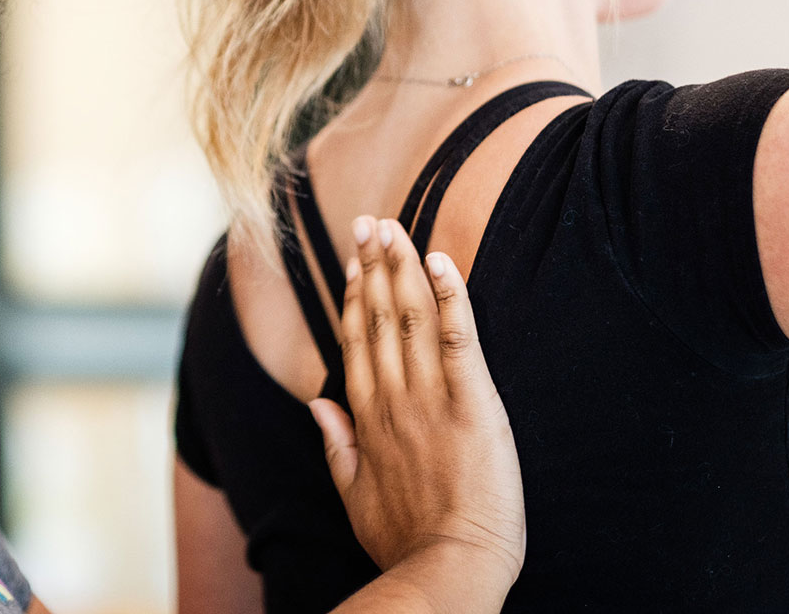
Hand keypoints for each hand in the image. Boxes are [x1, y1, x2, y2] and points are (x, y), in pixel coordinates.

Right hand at [309, 217, 524, 589]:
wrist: (450, 569)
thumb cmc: (405, 542)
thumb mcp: (354, 497)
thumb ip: (335, 443)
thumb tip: (317, 402)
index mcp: (366, 417)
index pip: (356, 340)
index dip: (353, 296)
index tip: (353, 261)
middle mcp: (392, 397)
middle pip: (378, 316)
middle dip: (372, 264)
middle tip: (368, 220)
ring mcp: (429, 397)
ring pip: (410, 316)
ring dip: (401, 265)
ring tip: (393, 226)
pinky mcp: (472, 403)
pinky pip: (458, 339)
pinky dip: (449, 296)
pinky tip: (441, 260)